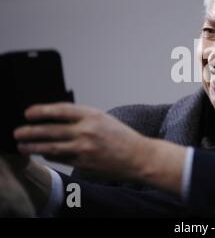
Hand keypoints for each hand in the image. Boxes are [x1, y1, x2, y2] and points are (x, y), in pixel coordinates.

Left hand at [14, 103, 185, 192]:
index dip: (42, 111)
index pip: (61, 110)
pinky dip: (49, 155)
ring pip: (51, 146)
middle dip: (31, 131)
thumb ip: (82, 118)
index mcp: (93, 115)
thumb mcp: (103, 119)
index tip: (28, 113)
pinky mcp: (83, 163)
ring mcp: (84, 148)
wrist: (138, 156)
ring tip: (22, 146)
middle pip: (51, 129)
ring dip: (33, 146)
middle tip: (18, 132)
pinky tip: (43, 153)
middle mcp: (87, 130)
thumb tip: (55, 120)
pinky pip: (60, 158)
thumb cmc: (121, 137)